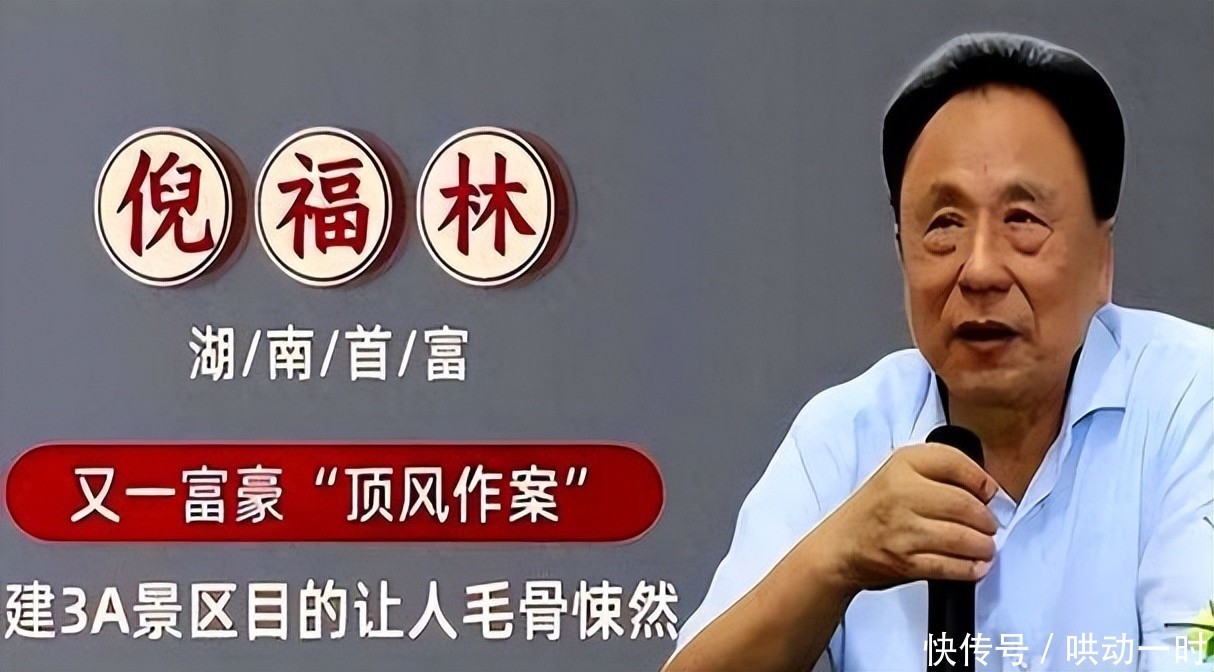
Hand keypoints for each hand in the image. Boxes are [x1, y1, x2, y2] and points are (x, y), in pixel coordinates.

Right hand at [816, 443, 998, 594]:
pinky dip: (971, 569)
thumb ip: (937, 471)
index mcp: (901, 465)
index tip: (989, 493)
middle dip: (987, 519)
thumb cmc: (874, 511)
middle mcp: (900, 493)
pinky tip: (976, 565)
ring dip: (984, 546)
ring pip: (963, 538)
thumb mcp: (897, 473)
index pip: (955, 462)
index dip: (982, 480)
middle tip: (989, 525)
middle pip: (966, 504)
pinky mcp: (904, 562)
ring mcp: (902, 529)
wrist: (839, 547)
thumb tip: (984, 488)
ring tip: (985, 546)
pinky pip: (951, 566)